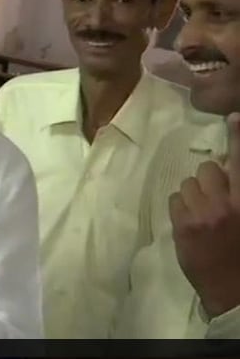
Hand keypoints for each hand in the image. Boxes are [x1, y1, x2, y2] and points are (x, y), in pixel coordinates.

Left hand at [170, 112, 239, 317]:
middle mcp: (227, 204)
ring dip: (193, 194)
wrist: (233, 292)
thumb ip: (237, 192)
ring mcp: (202, 214)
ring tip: (203, 212)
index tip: (235, 116)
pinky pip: (174, 199)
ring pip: (187, 183)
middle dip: (209, 178)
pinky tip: (190, 222)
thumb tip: (225, 169)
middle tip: (215, 197)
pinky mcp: (182, 225)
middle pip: (207, 168)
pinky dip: (181, 207)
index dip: (238, 137)